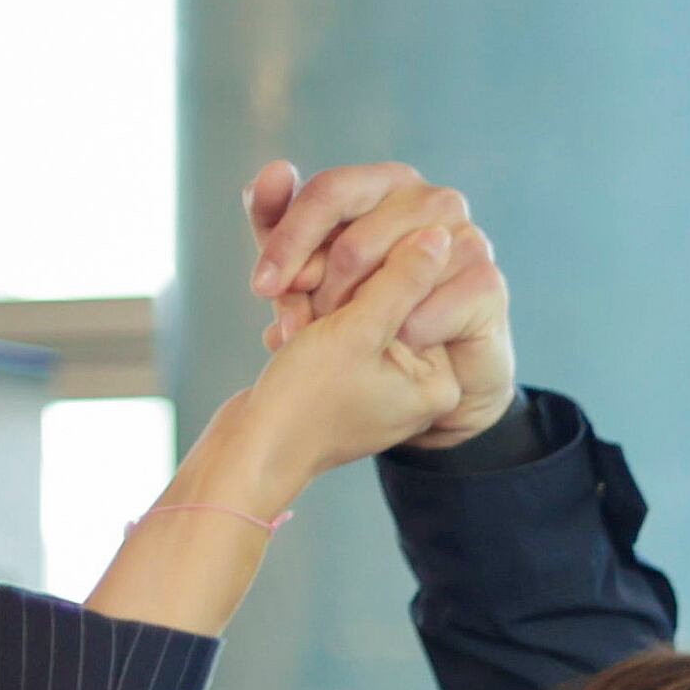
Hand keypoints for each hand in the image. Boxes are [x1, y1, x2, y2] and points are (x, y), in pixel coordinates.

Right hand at [210, 218, 468, 501]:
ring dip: (319, 301)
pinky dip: (309, 316)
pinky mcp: (345, 377)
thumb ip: (399, 282)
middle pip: (394, 303)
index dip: (379, 277)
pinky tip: (289, 327)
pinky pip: (335, 327)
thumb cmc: (303, 401)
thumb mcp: (356, 332)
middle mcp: (417, 384)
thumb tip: (440, 234)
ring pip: (358, 309)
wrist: (249, 455)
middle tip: (313, 319)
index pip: (427, 299)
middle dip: (344, 292)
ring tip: (296, 329)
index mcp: (438, 382)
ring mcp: (381, 382)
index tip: (340, 296)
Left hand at [248, 160, 519, 446]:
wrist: (430, 373)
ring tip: (344, 342)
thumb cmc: (365, 310)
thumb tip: (279, 169)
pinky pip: (426, 309)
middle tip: (301, 330)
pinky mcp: (488, 281)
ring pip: (392, 275)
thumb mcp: (306, 269)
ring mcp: (467, 237)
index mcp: (386, 182)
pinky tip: (396, 348)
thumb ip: (277, 220)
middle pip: (356, 240)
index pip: (328, 193)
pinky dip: (401, 336)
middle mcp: (432, 199)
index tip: (262, 288)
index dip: (289, 240)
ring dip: (359, 318)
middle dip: (320, 292)